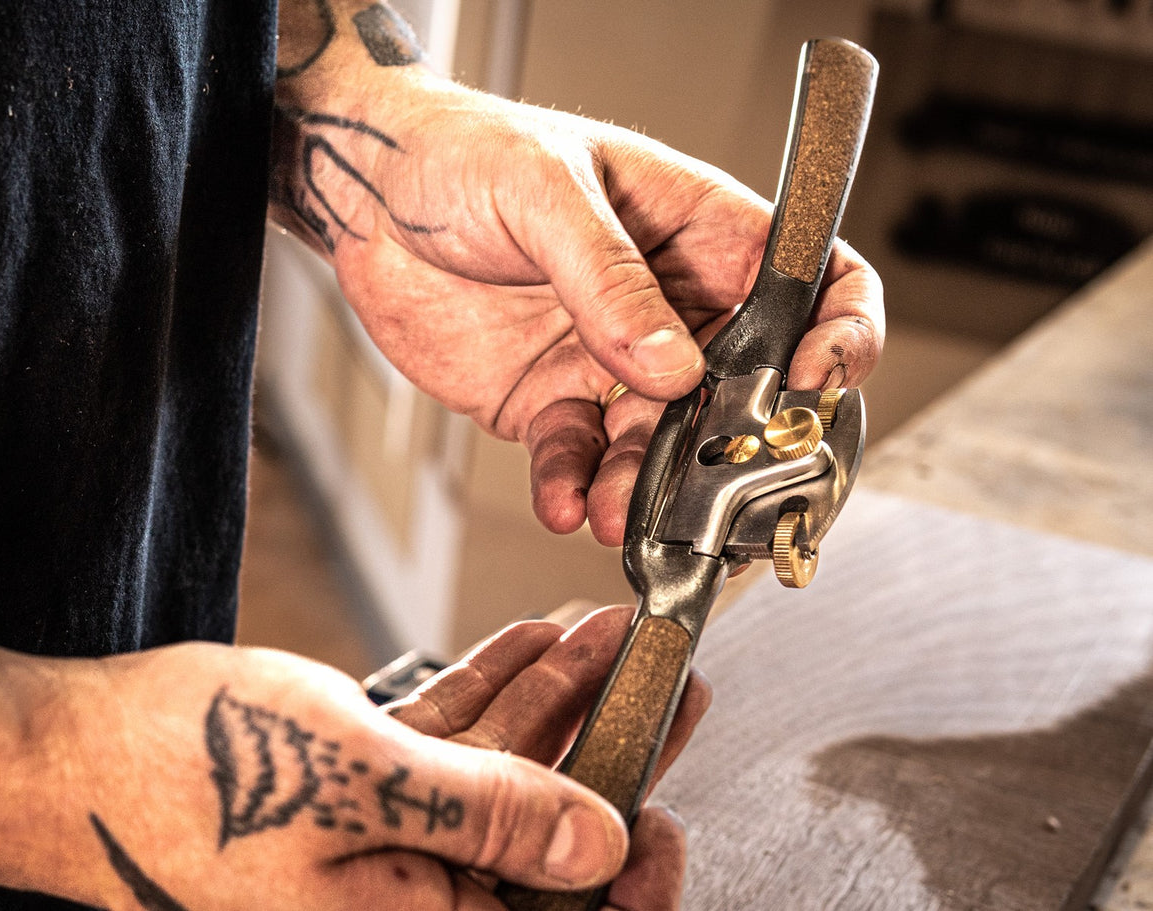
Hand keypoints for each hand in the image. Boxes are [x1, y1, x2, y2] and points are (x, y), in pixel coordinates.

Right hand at [0, 609, 704, 910]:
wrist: (69, 750)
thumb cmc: (186, 776)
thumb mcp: (362, 788)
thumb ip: (489, 817)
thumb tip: (601, 847)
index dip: (627, 875)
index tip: (668, 810)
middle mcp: (403, 897)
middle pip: (541, 828)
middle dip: (609, 749)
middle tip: (666, 690)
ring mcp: (380, 836)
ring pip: (497, 770)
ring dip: (554, 700)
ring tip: (606, 643)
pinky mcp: (356, 785)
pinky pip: (444, 740)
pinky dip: (488, 690)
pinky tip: (529, 645)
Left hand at [269, 1, 884, 543]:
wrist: (368, 199)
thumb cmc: (465, 154)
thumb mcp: (545, 192)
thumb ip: (610, 281)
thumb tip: (673, 366)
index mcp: (701, 233)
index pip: (812, 282)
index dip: (837, 333)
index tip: (816, 381)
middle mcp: (672, 306)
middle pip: (747, 390)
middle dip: (740, 448)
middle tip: (722, 490)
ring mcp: (616, 361)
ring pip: (664, 445)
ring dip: (650, 489)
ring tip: (621, 512)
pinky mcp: (556, 403)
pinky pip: (582, 460)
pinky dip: (576, 489)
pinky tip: (565, 500)